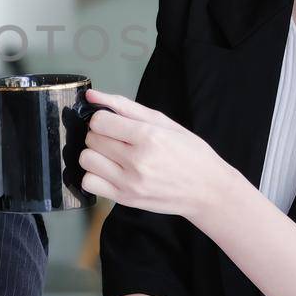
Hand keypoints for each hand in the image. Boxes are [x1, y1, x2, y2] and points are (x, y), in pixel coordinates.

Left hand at [77, 89, 247, 223]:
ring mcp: (130, 183)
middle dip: (101, 135)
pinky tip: (110, 171)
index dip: (103, 119)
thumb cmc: (190, 154)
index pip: (99, 121)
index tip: (114, 124)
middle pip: (92, 139)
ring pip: (86, 160)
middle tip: (118, 140)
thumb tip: (92, 96)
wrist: (208, 190)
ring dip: (95, 155)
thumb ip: (125, 107)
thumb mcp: (164, 122)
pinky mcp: (125, 199)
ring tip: (113, 156)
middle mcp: (137, 161)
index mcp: (149, 137)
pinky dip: (94, 175)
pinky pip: (89, 183)